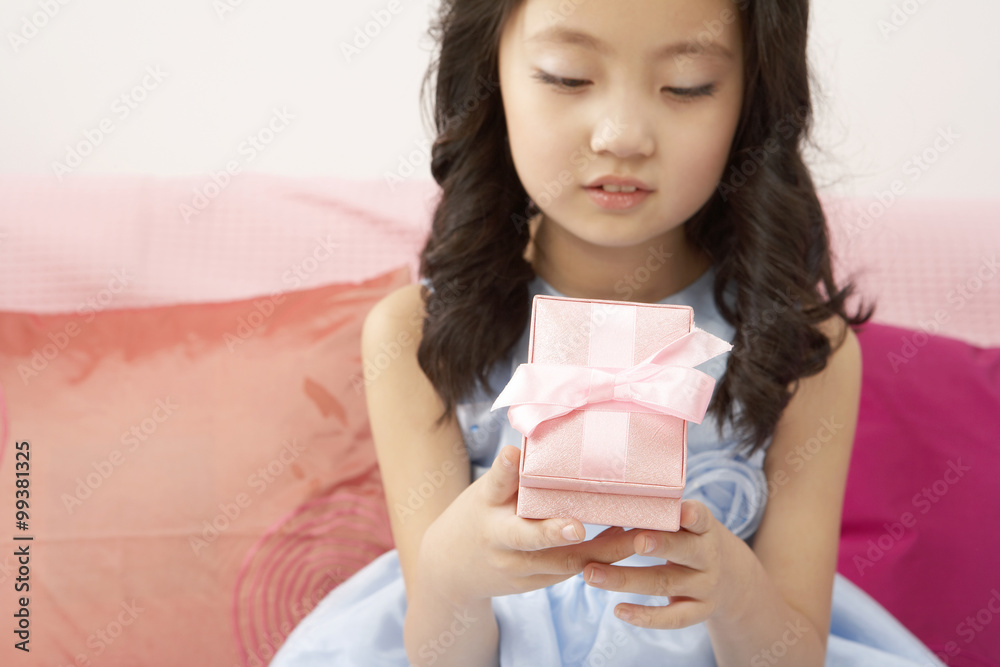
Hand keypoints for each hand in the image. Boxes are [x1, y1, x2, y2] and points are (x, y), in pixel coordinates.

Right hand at [418, 445, 640, 606]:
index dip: (503, 470)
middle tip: (578, 526)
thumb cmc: (478, 516)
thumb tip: (540, 433)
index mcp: (486, 507)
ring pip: (561, 562)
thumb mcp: (485, 493)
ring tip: (634, 533)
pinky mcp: (533, 584)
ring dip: (601, 550)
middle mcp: (499, 541)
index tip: (511, 454)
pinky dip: (600, 559)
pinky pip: (569, 571)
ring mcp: (516, 568)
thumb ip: (510, 474)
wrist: (450, 570)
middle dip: (553, 532)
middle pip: (528, 538)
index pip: (494, 484)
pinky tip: (627, 542)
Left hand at [581, 498, 758, 628]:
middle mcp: (707, 557)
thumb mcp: (686, 525)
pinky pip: (672, 617)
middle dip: (661, 545)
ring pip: (664, 583)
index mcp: (704, 529)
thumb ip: (658, 516)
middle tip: (637, 541)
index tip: (681, 511)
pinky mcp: (698, 611)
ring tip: (592, 574)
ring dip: (626, 579)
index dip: (692, 515)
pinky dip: (644, 616)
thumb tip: (606, 503)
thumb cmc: (689, 540)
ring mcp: (704, 587)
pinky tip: (618, 610)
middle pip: (685, 550)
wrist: (730, 579)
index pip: (701, 519)